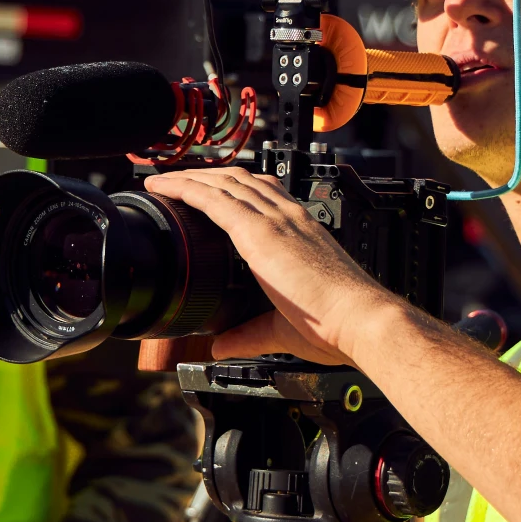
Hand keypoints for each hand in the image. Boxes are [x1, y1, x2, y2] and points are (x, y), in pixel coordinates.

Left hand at [142, 168, 400, 364]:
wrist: (358, 319)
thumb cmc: (335, 325)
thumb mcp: (281, 328)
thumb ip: (248, 334)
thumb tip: (221, 345)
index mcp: (301, 230)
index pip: (262, 193)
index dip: (231, 185)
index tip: (208, 188)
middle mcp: (288, 217)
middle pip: (238, 180)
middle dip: (205, 175)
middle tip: (175, 179)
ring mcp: (274, 220)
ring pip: (223, 183)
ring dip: (189, 177)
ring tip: (162, 180)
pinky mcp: (259, 232)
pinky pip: (213, 199)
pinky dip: (185, 188)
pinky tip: (165, 188)